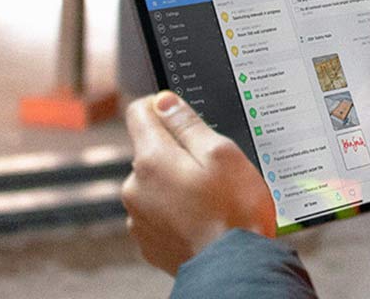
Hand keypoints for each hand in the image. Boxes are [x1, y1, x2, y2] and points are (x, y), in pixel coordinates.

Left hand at [122, 92, 275, 274]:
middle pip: (151, 150)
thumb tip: (164, 102)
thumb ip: (188, 124)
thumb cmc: (235, 211)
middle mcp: (135, 187)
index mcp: (152, 160)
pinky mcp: (148, 241)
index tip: (185, 116)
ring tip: (213, 198)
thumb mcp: (222, 153)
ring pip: (156, 183)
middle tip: (214, 167)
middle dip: (178, 151)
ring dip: (178, 183)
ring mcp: (138, 218)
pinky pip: (160, 212)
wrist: (235, 268)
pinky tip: (204, 218)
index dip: (164, 107)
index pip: (140, 112)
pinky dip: (178, 210)